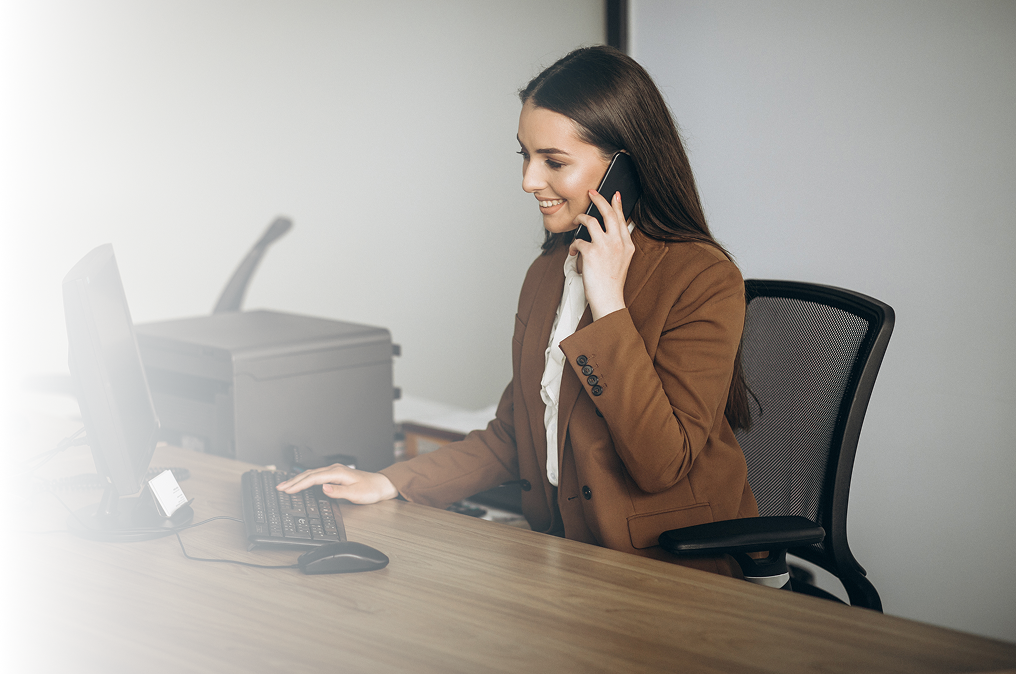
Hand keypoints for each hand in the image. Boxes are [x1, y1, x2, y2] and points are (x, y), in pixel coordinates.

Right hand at [276, 464, 398, 503]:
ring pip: (311, 474)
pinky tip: (300, 482)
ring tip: (285, 485)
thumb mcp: (355, 494)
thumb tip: (323, 488)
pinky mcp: (335, 474)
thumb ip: (338, 492)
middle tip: (279, 487)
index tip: (287, 490)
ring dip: (297, 479)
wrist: (380, 485)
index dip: (299, 485)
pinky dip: (305, 479)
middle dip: (293, 481)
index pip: (313, 478)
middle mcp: (334, 469)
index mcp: (337, 473)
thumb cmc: (370, 489)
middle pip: (309, 474)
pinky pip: (316, 475)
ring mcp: (334, 471)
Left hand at [569, 190, 634, 319]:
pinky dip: (573, 246)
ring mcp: (605, 247)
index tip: (613, 194)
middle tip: (591, 192)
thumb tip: (608, 232)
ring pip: (590, 221)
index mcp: (627, 244)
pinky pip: (578, 241)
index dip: (617, 204)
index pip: (622, 219)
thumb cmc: (612, 282)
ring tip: (576, 221)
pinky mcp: (591, 253)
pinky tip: (574, 252)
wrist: (609, 299)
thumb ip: (618, 245)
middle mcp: (618, 243)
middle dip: (599, 199)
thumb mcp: (622, 261)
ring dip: (580, 219)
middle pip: (608, 213)